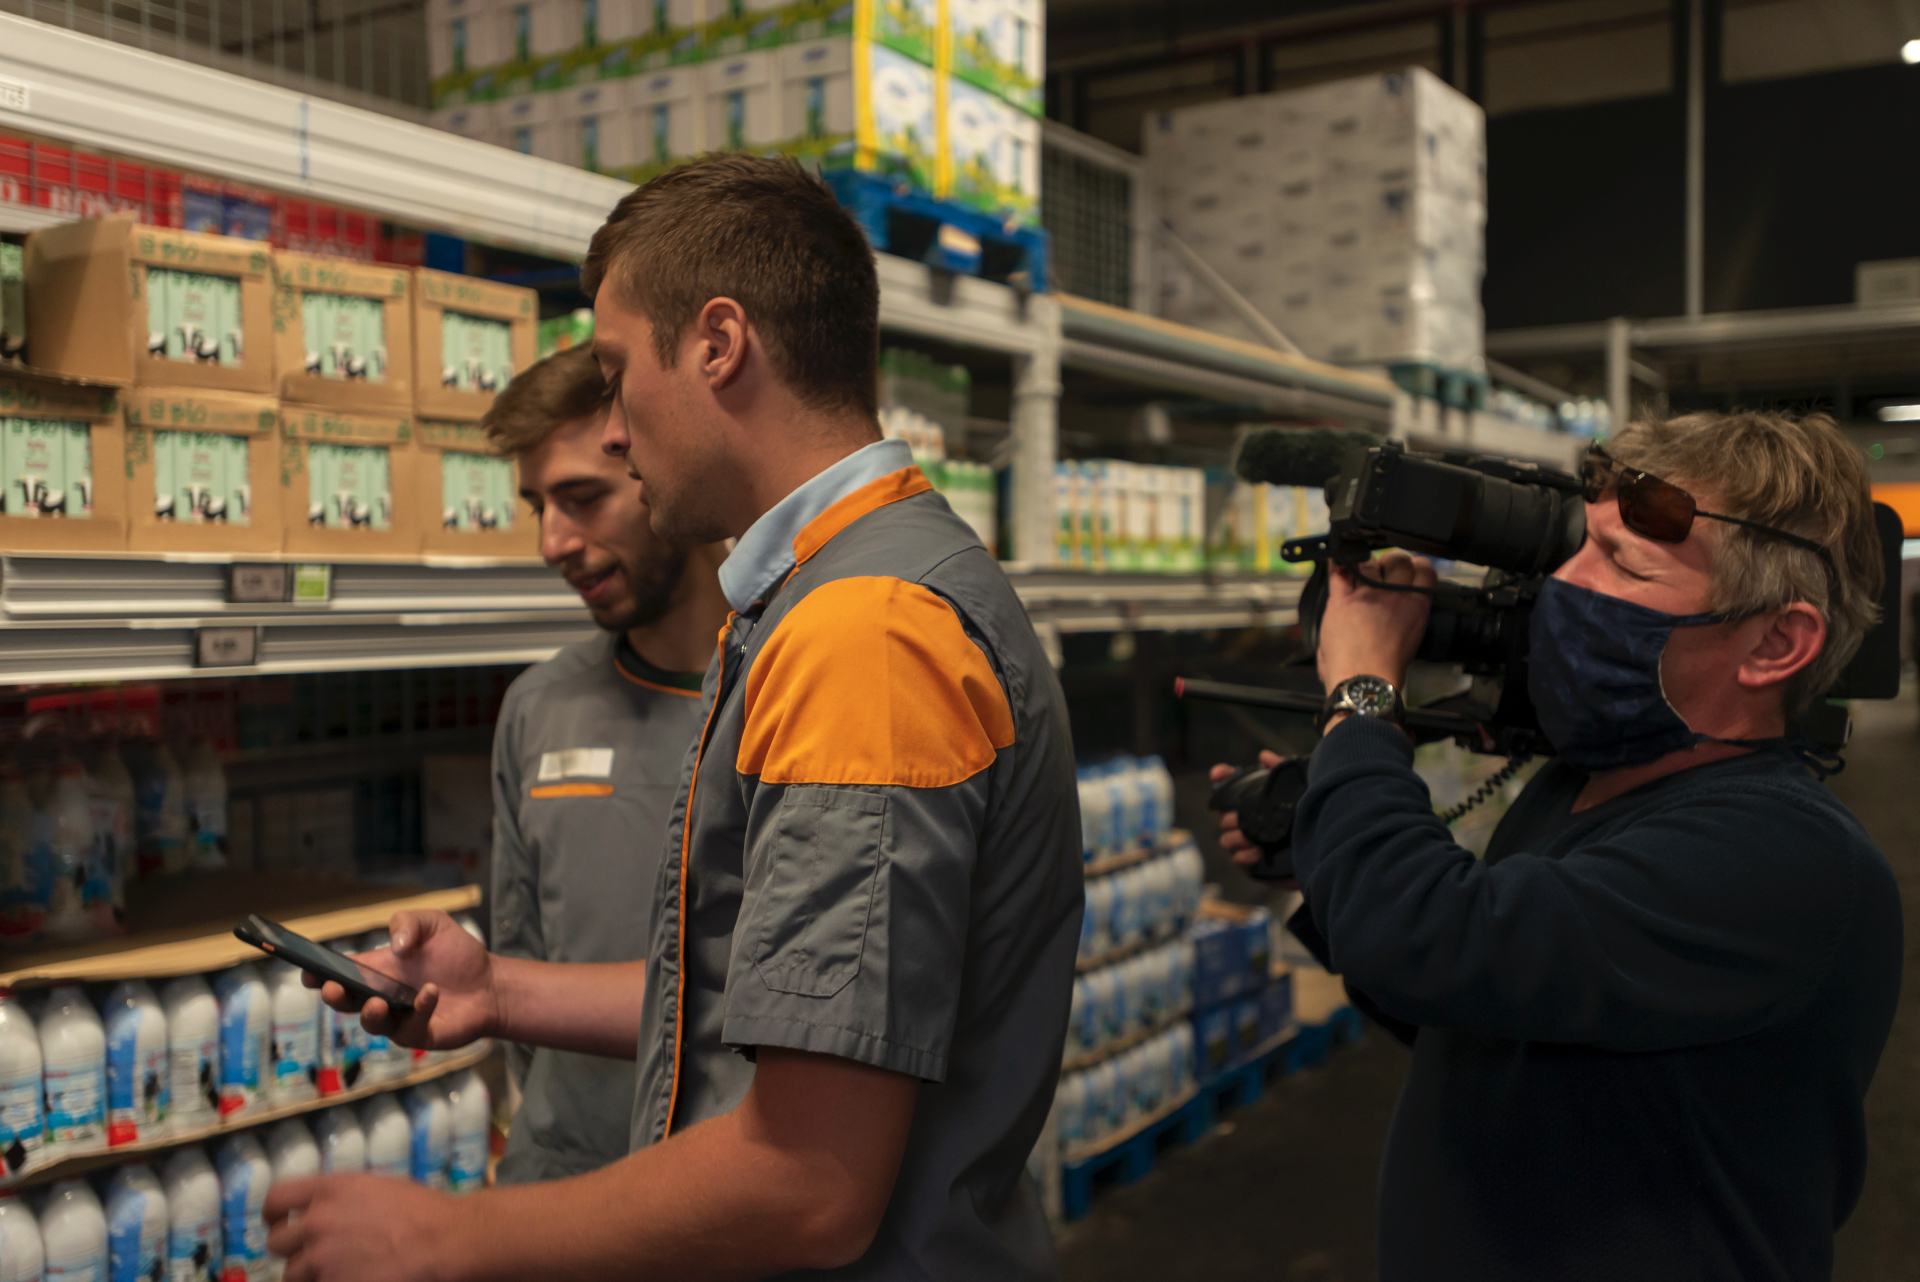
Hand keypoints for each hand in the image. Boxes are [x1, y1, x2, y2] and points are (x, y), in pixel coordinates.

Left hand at [266, 1174, 465, 1281]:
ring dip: (308, 1274)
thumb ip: (342, 1197)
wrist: (445, 1240)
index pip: (276, 1198)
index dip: (272, 1213)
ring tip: (334, 1271)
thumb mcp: (378, 1187)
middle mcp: (318, 1222)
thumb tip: (325, 1210)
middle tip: (310, 1255)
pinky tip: (351, 1277)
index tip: (277, 1222)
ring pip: (291, 1274)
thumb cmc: (423, 1212)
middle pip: (277, 1241)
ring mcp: (322, 1258)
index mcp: (330, 1189)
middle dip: (292, 1250)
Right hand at [307, 910, 499, 1049]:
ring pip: (370, 1023)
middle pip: (346, 1002)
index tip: (307, 970)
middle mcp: (381, 995)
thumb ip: (409, 922)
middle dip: (334, 996)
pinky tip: (430, 994)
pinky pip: (409, 1028)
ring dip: (369, 1013)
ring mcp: (398, 1018)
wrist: (491, 983)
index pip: (340, 972)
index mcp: (376, 968)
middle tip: (333, 988)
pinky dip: (418, 1010)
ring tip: (377, 1002)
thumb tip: (395, 947)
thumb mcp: (433, 923)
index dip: (318, 973)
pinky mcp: (418, 1034)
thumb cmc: (457, 954)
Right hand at [1209, 752, 1298, 886]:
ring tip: (1249, 838)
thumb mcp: (1298, 787)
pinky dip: (1244, 856)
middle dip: (1227, 818)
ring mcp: (1247, 843)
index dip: (1221, 777)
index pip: (1228, 786)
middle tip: (1239, 818)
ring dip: (1235, 838)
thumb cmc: (1307, 814)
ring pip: (1227, 840)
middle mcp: (1245, 821)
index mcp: (1252, 802)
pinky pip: (1239, 861)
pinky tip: (1257, 852)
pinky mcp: (1255, 864)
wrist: (1326, 848)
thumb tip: (1264, 756)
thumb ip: (1282, 770)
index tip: (1219, 774)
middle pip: (1222, 818)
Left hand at [1317, 552, 1435, 694]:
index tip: (1409, 571)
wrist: (1365, 681)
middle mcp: (1394, 595)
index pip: (1424, 568)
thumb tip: (1397, 613)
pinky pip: (1337, 570)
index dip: (1415, 566)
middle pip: (1397, 559)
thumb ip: (1406, 616)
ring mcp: (1367, 595)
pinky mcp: (1341, 600)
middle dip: (1391, 563)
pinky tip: (1335, 559)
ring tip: (1361, 576)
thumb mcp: (1412, 638)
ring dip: (1366, 565)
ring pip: (1370, 562)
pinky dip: (1335, 563)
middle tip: (1383, 575)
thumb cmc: (1387, 669)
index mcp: (1416, 605)